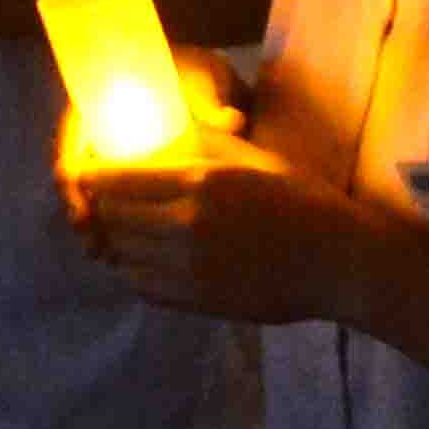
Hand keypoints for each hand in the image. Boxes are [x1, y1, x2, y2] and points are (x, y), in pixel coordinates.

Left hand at [67, 124, 369, 325]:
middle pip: (108, 216)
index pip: (113, 178)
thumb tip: (158, 128)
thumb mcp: (256, 160)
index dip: (91, 175)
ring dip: (118, 240)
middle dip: (101, 207)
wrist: (339, 262)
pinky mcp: (193, 300)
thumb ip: (203, 144)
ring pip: (119, 252)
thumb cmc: (304, 201)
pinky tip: (152, 259)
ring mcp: (186, 267)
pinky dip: (135, 270)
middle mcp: (185, 224)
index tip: (88, 173)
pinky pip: (138, 284)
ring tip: (130, 231)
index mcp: (201, 180)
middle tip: (107, 201)